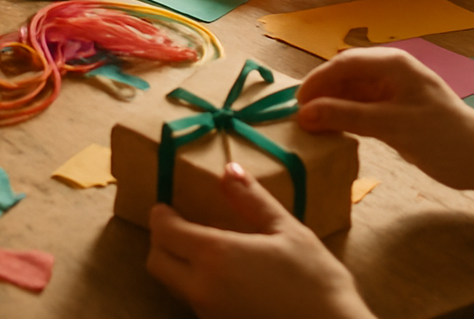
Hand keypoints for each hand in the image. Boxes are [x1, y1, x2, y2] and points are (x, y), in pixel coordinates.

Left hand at [147, 163, 373, 318]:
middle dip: (160, 240)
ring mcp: (211, 315)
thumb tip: (228, 170)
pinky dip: (195, 285)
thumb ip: (251, 200)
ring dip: (176, 263)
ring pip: (173, 285)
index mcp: (215, 256)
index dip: (160, 215)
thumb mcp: (286, 230)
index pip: (165, 232)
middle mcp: (203, 289)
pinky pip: (195, 303)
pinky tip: (224, 275)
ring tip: (202, 245)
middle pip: (157, 262)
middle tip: (177, 223)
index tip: (166, 204)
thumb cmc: (316, 282)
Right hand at [298, 48, 473, 189]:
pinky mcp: (394, 110)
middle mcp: (390, 71)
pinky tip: (333, 129)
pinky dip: (345, 116)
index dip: (317, 82)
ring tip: (312, 125)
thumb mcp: (390, 125)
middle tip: (301, 116)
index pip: (343, 63)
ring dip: (331, 105)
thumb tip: (303, 114)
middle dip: (321, 93)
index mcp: (392, 63)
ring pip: (350, 91)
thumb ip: (346, 116)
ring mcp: (392, 90)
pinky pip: (360, 107)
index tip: (297, 103)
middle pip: (344, 75)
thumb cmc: (441, 136)